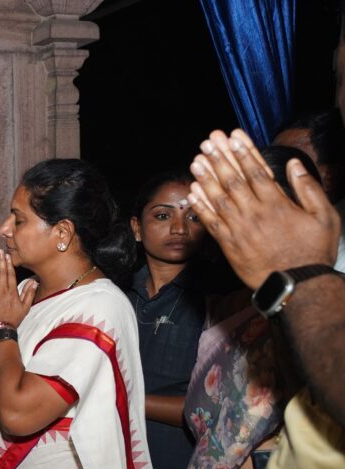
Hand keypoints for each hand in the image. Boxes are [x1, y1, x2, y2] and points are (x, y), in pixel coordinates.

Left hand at [0, 249, 36, 328]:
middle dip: (0, 261)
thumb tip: (33, 282)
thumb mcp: (25, 307)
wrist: (1, 328)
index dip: (9, 264)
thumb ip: (29, 294)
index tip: (7, 256)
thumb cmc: (14, 318)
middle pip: (1, 272)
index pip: (10, 275)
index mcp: (12, 292)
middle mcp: (3, 291)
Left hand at [188, 129, 339, 289]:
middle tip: (209, 141)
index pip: (257, 171)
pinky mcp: (229, 244)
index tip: (232, 137)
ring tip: (196, 160)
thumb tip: (293, 164)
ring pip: (218, 198)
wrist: (296, 284)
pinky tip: (192, 192)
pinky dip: (201, 207)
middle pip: (233, 180)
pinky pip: (211, 222)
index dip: (243, 152)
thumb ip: (308, 188)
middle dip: (220, 158)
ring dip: (205, 178)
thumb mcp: (324, 216)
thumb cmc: (313, 251)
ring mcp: (240, 229)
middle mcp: (255, 213)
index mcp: (278, 204)